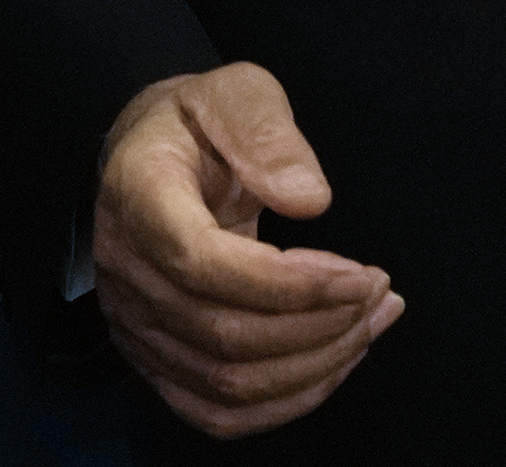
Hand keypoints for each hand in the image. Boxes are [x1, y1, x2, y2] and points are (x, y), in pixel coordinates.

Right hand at [93, 64, 401, 437]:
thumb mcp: (236, 93)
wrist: (148, 159)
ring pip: (228, 382)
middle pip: (224, 334)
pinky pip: (218, 412)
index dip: (289, 283)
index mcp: (138, 194)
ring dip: (315, 364)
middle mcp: (126, 271)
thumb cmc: (199, 124)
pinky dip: (286, 401)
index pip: (202, 261)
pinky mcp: (155, 360)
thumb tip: (310, 200)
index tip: (362, 273)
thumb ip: (266, 133)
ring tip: (371, 321)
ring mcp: (134, 325)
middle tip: (380, 292)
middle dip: (320, 325)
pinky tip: (334, 361)